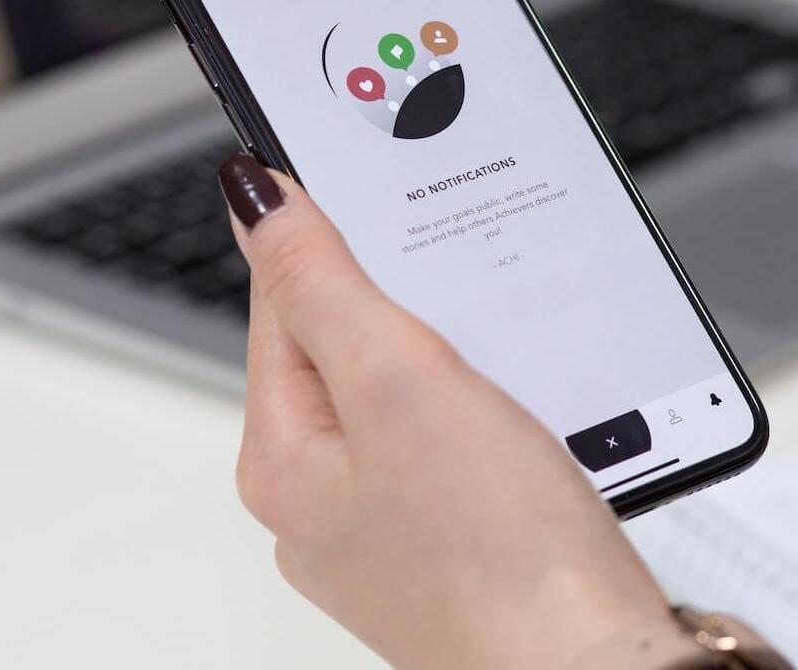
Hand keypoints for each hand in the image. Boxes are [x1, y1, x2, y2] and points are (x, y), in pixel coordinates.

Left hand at [217, 155, 672, 669]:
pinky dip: (500, 420)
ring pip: (415, 402)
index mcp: (284, 460)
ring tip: (512, 367)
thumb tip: (259, 202)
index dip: (329, 235)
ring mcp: (393, 532)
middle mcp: (325, 504)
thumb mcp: (401, 384)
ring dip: (464, 364)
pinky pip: (464, 453)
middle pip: (349, 352)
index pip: (282, 305)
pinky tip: (538, 427)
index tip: (375, 186)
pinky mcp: (461, 549)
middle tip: (469, 288)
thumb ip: (324, 285)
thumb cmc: (500, 561)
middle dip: (411, 305)